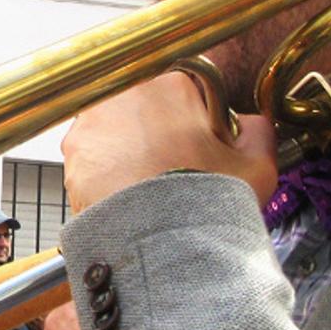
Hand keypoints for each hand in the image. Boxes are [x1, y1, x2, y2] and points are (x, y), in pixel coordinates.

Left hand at [61, 70, 275, 213]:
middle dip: (157, 133)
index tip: (198, 147)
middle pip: (145, 108)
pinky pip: (92, 157)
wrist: (160, 243)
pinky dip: (104, 173)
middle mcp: (126, 95)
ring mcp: (93, 123)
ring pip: (115, 129)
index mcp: (173, 86)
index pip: (184, 93)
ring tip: (147, 187)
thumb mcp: (256, 166)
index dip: (194, 122)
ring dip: (128, 150)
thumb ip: (257, 132)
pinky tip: (125, 196)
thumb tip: (250, 125)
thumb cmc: (206, 203)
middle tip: (172, 170)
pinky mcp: (73, 154)